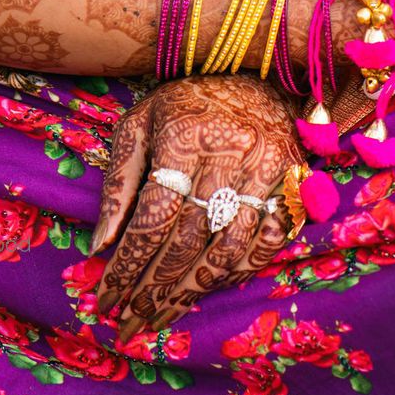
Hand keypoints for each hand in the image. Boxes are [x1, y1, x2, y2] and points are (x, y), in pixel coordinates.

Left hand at [92, 75, 303, 337]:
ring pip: (227, 248)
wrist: (260, 73)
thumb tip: (99, 245)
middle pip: (187, 240)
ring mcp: (268, 172)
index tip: (107, 298)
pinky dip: (238, 272)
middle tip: (130, 321)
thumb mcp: (139, 125)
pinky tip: (210, 290)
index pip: (153, 217)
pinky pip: (267, 242)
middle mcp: (230, 156)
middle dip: (153, 287)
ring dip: (192, 291)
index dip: (128, 264)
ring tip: (161, 317)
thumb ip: (119, 182)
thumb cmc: (188, 103)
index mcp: (184, 137)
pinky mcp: (295, 184)